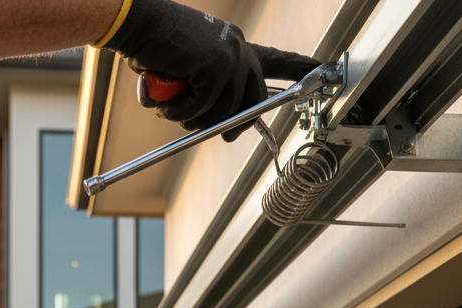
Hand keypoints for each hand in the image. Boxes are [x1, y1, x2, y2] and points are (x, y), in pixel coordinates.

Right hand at [101, 0, 319, 140]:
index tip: (324, 69)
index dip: (300, 68)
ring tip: (169, 106)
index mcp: (238, 47)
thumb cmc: (155, 49)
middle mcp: (240, 50)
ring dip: (190, 119)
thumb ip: (206, 96)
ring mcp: (231, 57)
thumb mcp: (188, 74)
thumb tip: (220, 128)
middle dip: (229, 128)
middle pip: (251, 106)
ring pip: (223, 114)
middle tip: (202, 129)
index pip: (277, 59)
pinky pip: (202, 109)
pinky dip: (178, 112)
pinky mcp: (217, 66)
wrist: (137, 25)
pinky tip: (163, 101)